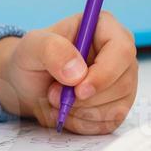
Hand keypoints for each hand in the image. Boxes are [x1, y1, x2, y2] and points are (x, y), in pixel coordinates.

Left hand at [0, 12, 137, 134]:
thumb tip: (78, 72)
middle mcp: (119, 54)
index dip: (104, 73)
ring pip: (116, 106)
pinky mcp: (116, 106)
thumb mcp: (32, 47)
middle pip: (123, 83)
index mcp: (104, 28)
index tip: (79, 89)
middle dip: (85, 98)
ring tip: (56, 98)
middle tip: (54, 93)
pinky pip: (108, 122)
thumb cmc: (32, 59)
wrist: (27, 85)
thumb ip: (52, 50)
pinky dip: (82, 123)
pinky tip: (67, 111)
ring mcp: (121, 82)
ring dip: (80, 111)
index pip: (122, 50)